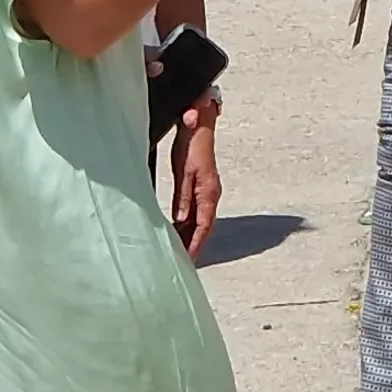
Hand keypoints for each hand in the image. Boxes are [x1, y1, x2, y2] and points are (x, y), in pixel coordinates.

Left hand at [166, 96, 222, 259]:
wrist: (199, 128)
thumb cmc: (191, 147)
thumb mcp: (184, 172)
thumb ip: (183, 196)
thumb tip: (180, 220)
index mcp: (208, 193)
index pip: (203, 226)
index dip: (195, 244)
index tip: (188, 259)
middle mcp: (211, 195)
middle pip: (204, 227)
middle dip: (195, 245)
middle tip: (184, 263)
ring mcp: (208, 192)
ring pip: (201, 221)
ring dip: (192, 236)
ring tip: (181, 252)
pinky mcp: (202, 188)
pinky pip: (197, 212)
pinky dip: (190, 225)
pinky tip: (180, 231)